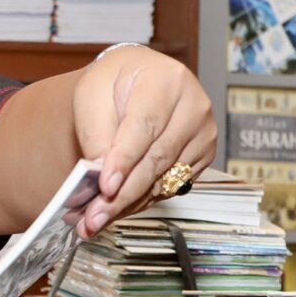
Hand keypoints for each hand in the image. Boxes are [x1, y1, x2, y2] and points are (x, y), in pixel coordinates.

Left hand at [72, 46, 216, 233]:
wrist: (139, 77)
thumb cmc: (116, 83)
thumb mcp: (94, 96)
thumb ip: (96, 134)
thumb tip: (101, 178)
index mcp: (166, 82)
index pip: (145, 127)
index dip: (125, 160)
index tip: (105, 187)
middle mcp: (193, 107)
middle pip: (156, 159)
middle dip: (121, 195)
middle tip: (92, 219)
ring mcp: (203, 133)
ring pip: (164, 180)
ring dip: (128, 204)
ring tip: (95, 219)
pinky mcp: (203, 155)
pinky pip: (171, 186)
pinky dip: (142, 200)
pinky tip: (117, 208)